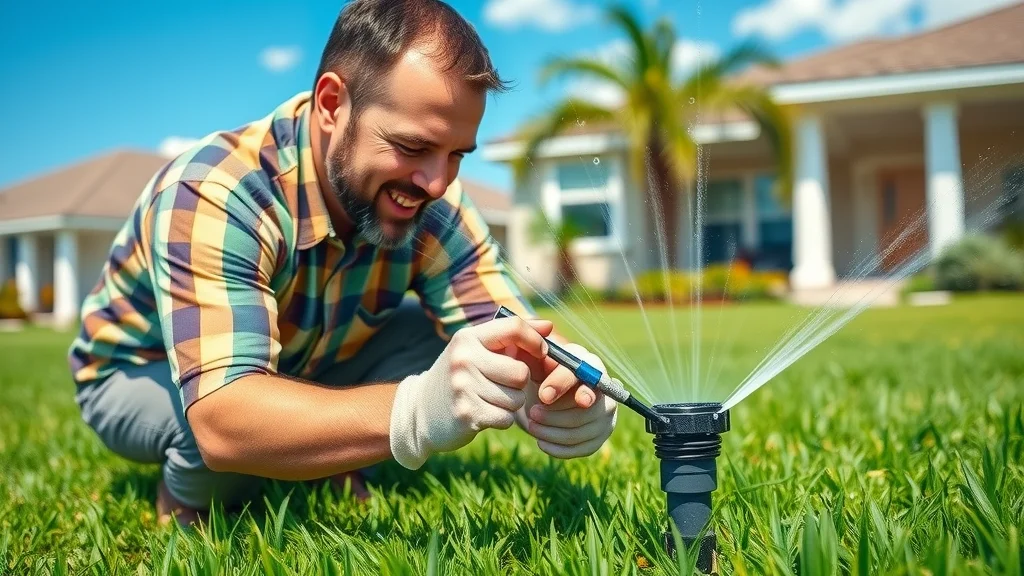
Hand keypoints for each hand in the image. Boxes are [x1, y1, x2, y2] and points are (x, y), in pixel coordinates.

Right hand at [389, 316, 550, 469]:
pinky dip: (501, 420)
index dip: (535, 341)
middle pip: (521, 372)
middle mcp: (463, 359)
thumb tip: (549, 327)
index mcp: (468, 338)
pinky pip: (506, 418)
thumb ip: (511, 338)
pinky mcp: (466, 414)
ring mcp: (462, 387)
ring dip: (510, 404)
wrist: (420, 411)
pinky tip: (484, 414)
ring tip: (489, 400)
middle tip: (503, 385)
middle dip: (520, 383)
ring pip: (516, 398)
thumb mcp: (477, 351)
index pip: (513, 327)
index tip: (541, 353)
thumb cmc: (459, 377)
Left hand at [518, 343, 617, 458]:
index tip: (542, 396)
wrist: (548, 394)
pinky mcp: (601, 435)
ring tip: (532, 427)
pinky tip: (541, 442)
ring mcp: (606, 414)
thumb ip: (529, 352)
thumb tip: (521, 346)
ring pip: (583, 430)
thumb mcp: (534, 359)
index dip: (562, 385)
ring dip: (553, 432)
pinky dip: (560, 449)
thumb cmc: (541, 372)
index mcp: (589, 363)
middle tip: (531, 415)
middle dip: (555, 415)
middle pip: (587, 408)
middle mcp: (604, 388)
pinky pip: (584, 448)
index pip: (583, 374)